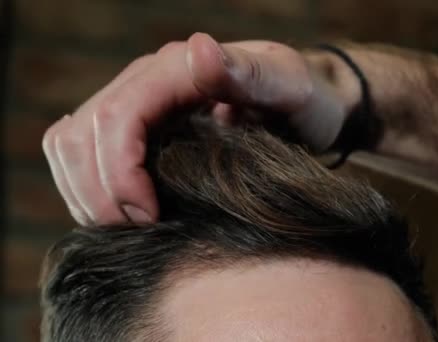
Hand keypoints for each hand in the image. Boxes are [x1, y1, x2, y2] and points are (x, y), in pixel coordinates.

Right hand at [42, 33, 350, 225]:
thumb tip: (199, 50)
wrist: (306, 104)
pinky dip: (89, 188)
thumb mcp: (291, 88)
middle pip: (80, 135)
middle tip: (138, 232)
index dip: (119, 174)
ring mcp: (137, 104)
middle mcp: (146, 81)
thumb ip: (250, 73)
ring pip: (69, 145)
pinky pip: (82, 154)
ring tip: (127, 228)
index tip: (150, 217)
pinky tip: (125, 212)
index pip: (117, 118)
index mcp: (177, 69)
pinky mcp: (137, 127)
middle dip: (98, 192)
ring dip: (85, 193)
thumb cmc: (305, 99)